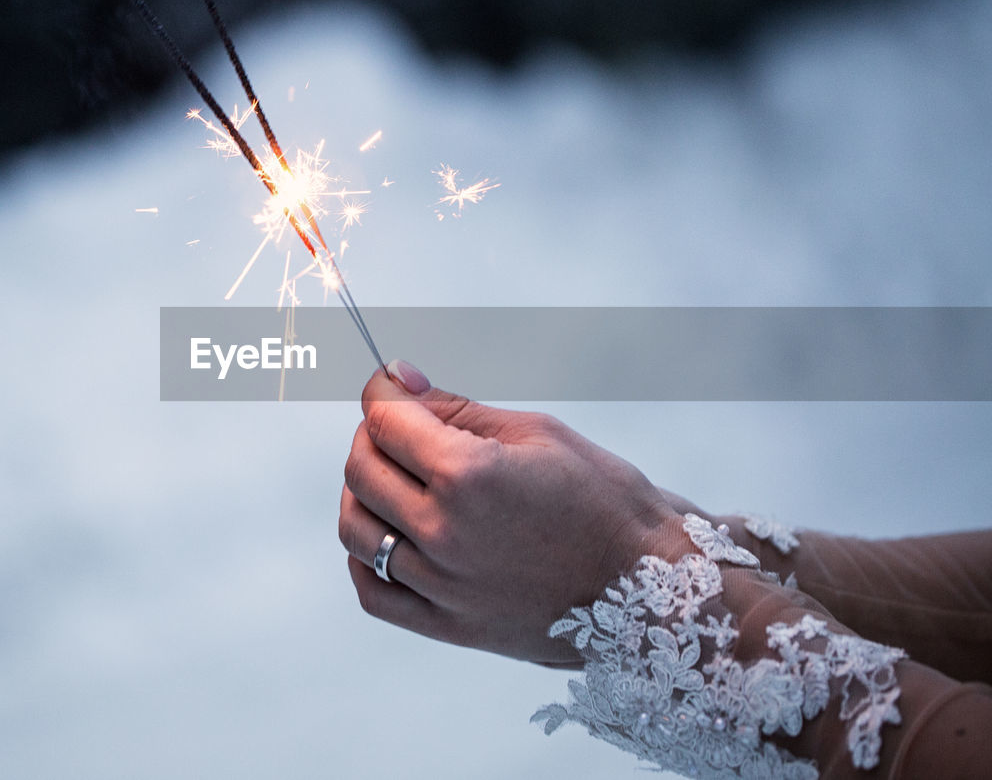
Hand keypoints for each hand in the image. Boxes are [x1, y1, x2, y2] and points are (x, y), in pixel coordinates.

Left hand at [339, 361, 682, 664]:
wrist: (651, 591)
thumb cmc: (604, 500)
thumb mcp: (536, 433)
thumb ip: (456, 408)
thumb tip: (396, 379)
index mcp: (467, 475)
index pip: (385, 421)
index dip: (379, 393)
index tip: (389, 386)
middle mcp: (443, 532)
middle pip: (361, 470)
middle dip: (372, 436)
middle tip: (399, 428)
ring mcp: (441, 586)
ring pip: (355, 529)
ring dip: (362, 493)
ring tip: (395, 480)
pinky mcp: (448, 627)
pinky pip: (373, 591)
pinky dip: (365, 558)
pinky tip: (391, 536)